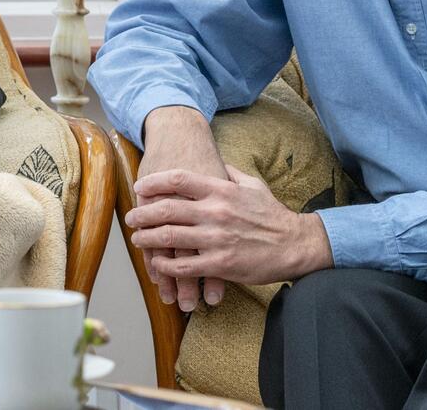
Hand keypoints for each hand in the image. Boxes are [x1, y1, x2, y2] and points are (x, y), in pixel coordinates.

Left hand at [127, 163, 333, 285]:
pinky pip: (184, 266)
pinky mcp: (220, 264)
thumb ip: (228, 173)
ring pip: (170, 238)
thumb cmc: (272, 215)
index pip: (178, 179)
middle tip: (131, 217)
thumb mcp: (252, 185)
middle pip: (167, 209)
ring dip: (148, 239)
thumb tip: (213, 161)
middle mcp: (216, 212)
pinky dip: (166, 266)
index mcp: (221, 190)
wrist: (296, 244)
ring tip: (138, 240)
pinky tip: (158, 265)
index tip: (139, 187)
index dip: (154, 182)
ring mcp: (217, 238)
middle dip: (143, 214)